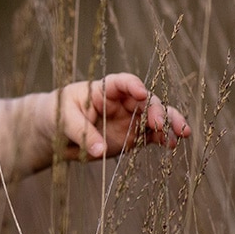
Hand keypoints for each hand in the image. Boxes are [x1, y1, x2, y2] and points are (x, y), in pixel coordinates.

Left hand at [56, 73, 190, 158]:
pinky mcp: (132, 137)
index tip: (141, 93)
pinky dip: (162, 139)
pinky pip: (151, 136)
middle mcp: (121, 102)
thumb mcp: (64, 120)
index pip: (122, 82)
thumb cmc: (56, 115)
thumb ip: (82, 132)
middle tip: (161, 123)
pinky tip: (171, 145)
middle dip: (156, 110)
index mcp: (103, 89)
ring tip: (180, 134)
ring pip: (155, 118)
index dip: (133, 86)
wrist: (53, 133)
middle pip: (145, 101)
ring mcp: (129, 120)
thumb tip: (99, 151)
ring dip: (169, 124)